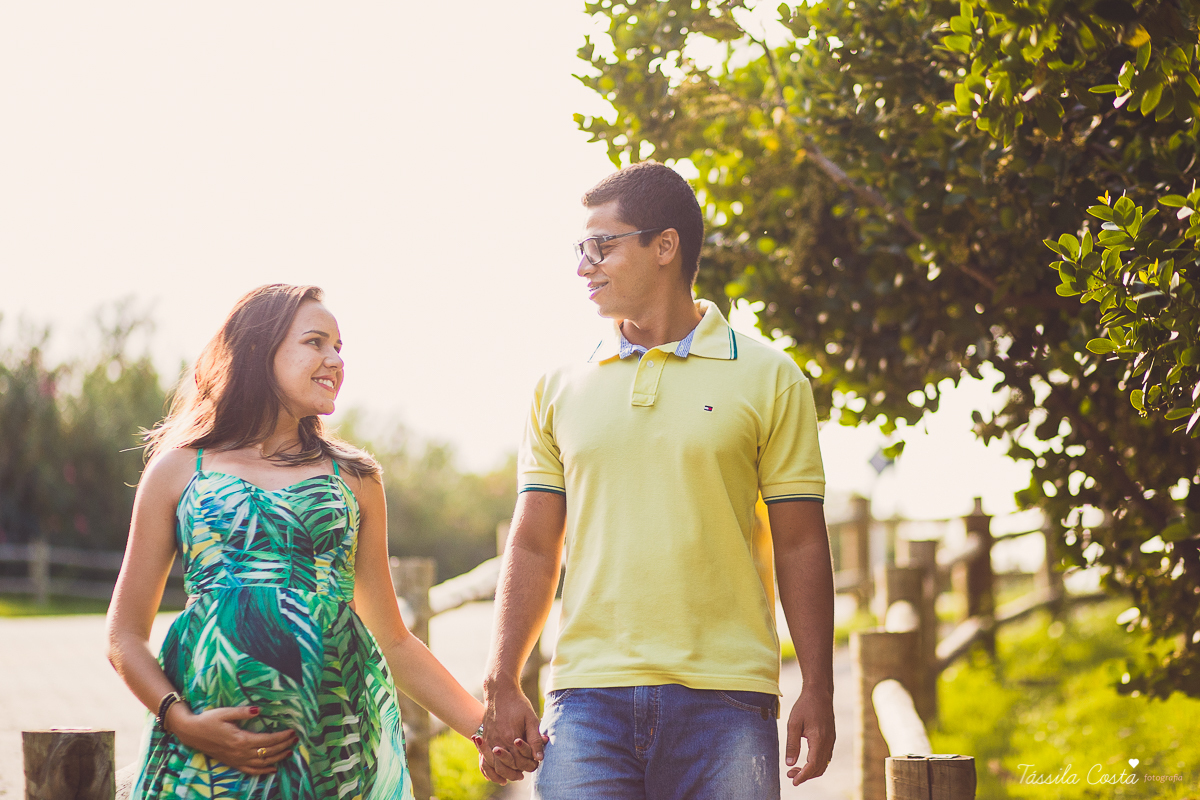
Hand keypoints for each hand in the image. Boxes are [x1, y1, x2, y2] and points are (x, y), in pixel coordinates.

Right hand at [168, 704, 298, 775]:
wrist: (191, 732)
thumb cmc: (208, 720)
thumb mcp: (225, 712)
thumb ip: (243, 712)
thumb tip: (259, 709)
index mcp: (241, 740)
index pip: (267, 740)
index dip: (282, 737)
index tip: (293, 732)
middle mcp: (240, 753)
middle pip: (267, 752)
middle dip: (283, 746)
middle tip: (296, 740)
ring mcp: (236, 760)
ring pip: (261, 764)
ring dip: (277, 759)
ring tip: (289, 752)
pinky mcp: (232, 763)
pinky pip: (250, 770)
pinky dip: (263, 771)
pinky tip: (272, 769)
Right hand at [477, 681, 545, 782]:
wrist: (499, 690)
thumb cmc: (517, 703)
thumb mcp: (531, 718)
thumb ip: (535, 738)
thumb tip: (539, 757)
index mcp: (511, 737)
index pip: (520, 761)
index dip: (529, 765)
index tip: (535, 763)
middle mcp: (498, 741)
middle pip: (506, 767)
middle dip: (516, 773)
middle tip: (524, 773)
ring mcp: (489, 740)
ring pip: (494, 766)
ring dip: (503, 774)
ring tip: (513, 775)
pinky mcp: (485, 738)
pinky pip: (483, 759)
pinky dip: (488, 770)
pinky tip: (495, 773)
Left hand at [784, 688, 834, 785]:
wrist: (819, 693)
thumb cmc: (805, 706)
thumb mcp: (793, 724)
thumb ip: (792, 744)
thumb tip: (789, 763)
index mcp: (819, 739)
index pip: (812, 765)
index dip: (803, 776)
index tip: (793, 781)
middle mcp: (828, 742)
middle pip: (819, 768)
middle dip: (805, 775)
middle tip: (790, 775)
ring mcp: (831, 741)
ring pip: (823, 764)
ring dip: (810, 770)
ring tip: (795, 769)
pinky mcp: (831, 738)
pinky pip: (825, 757)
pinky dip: (816, 764)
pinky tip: (805, 761)